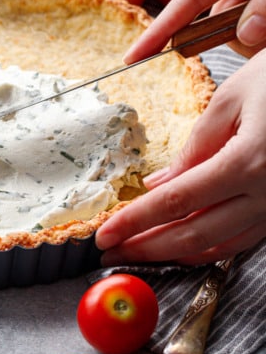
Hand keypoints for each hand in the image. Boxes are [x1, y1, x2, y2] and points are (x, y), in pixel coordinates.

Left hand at [95, 49, 265, 264]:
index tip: (105, 234)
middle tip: (111, 252)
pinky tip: (181, 244)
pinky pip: (242, 240)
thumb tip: (156, 186)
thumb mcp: (230, 100)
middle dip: (147, 248)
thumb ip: (193, 147)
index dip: (135, 222)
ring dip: (174, 253)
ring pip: (220, 245)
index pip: (175, 202)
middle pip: (194, 234)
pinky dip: (207, 247)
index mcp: (248, 161)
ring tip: (138, 252)